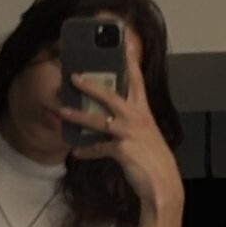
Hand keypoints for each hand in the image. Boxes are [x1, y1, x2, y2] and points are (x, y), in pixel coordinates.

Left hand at [56, 22, 182, 212]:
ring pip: (99, 120)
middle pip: (111, 95)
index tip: (123, 43)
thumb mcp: (144, 133)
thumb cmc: (152, 157)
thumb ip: (129, 121)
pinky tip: (76, 152)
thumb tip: (108, 116)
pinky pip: (99, 147)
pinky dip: (86, 150)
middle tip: (73, 75)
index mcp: (143, 110)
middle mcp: (137, 118)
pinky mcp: (123, 150)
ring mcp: (130, 133)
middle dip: (91, 85)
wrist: (163, 183)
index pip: (136, 80)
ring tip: (62, 111)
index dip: (129, 61)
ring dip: (78, 116)